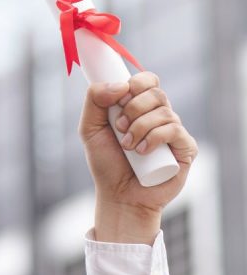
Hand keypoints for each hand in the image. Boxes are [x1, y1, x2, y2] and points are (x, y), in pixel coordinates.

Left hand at [80, 71, 197, 243]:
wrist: (119, 195)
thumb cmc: (106, 162)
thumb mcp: (89, 128)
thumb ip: (94, 100)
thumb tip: (119, 84)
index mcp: (139, 107)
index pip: (147, 80)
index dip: (135, 83)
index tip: (118, 99)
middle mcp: (159, 116)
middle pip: (156, 92)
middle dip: (133, 107)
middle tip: (119, 127)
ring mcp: (174, 132)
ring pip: (164, 112)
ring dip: (140, 127)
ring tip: (127, 146)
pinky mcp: (185, 149)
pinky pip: (175, 131)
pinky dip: (154, 137)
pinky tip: (142, 151)